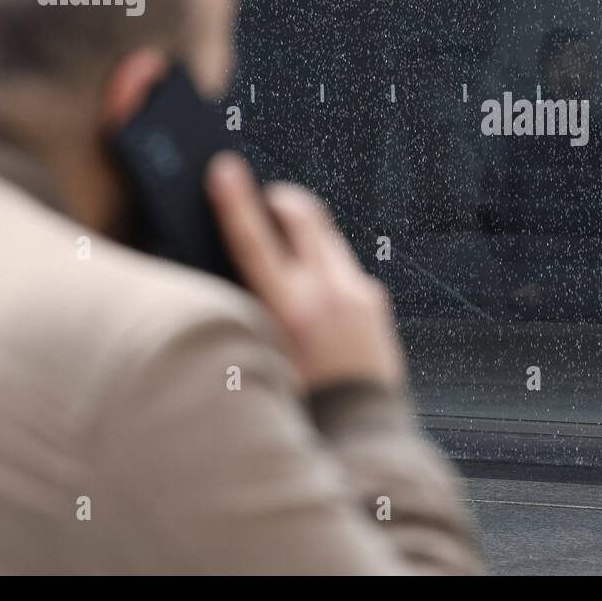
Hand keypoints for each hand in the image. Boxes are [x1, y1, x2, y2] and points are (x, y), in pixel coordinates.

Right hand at [206, 152, 404, 390]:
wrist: (363, 431)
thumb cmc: (303, 409)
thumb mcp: (261, 362)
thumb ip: (249, 317)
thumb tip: (236, 280)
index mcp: (290, 310)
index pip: (254, 240)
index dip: (236, 200)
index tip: (226, 169)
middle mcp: (327, 293)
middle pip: (304, 219)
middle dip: (283, 201)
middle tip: (270, 198)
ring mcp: (357, 294)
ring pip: (327, 241)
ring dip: (306, 235)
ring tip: (289, 243)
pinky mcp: (375, 303)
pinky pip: (346, 272)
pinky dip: (327, 269)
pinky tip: (317, 291)